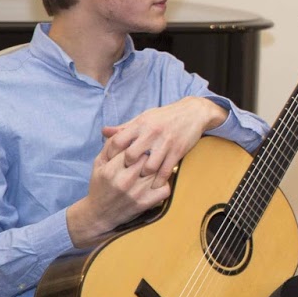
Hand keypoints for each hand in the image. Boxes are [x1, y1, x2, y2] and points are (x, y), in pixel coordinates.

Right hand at [67, 143, 169, 248]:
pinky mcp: (145, 203)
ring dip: (159, 167)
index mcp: (111, 170)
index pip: (132, 149)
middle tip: (153, 153)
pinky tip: (159, 181)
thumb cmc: (100, 185)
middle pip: (147, 158)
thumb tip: (120, 129)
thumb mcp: (99, 164)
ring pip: (157, 171)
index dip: (139, 145)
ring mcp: (135, 193)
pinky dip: (165, 184)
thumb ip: (109, 146)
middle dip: (151, 154)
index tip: (143, 144)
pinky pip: (165, 189)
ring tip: (157, 164)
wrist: (99, 214)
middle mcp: (123, 181)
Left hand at [100, 96, 225, 186]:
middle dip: (127, 166)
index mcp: (140, 124)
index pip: (118, 140)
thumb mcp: (143, 118)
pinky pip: (166, 171)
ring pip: (148, 167)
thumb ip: (124, 127)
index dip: (111, 153)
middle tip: (128, 170)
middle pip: (131, 156)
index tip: (111, 161)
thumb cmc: (165, 116)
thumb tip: (104, 132)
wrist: (193, 112)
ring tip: (142, 177)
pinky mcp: (178, 151)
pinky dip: (159, 180)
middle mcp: (151, 133)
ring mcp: (165, 143)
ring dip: (144, 175)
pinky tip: (155, 183)